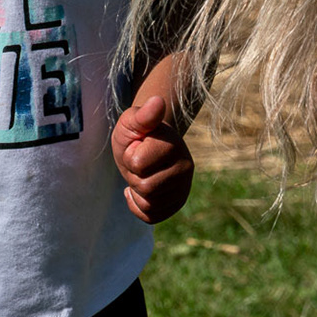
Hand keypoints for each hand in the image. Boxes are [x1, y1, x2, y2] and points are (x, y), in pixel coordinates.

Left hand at [112, 94, 193, 223]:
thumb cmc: (136, 134)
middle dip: (133, 175)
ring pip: (149, 203)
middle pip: (145, 187)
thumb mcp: (132, 121)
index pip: (138, 164)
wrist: (144, 147)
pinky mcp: (176, 204)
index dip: (130, 156)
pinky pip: (150, 216)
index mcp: (174, 145)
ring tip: (143, 173)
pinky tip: (141, 191)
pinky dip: (139, 206)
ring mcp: (183, 188)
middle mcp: (186, 167)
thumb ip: (143, 114)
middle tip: (139, 162)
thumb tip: (157, 101)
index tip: (137, 146)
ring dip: (137, 190)